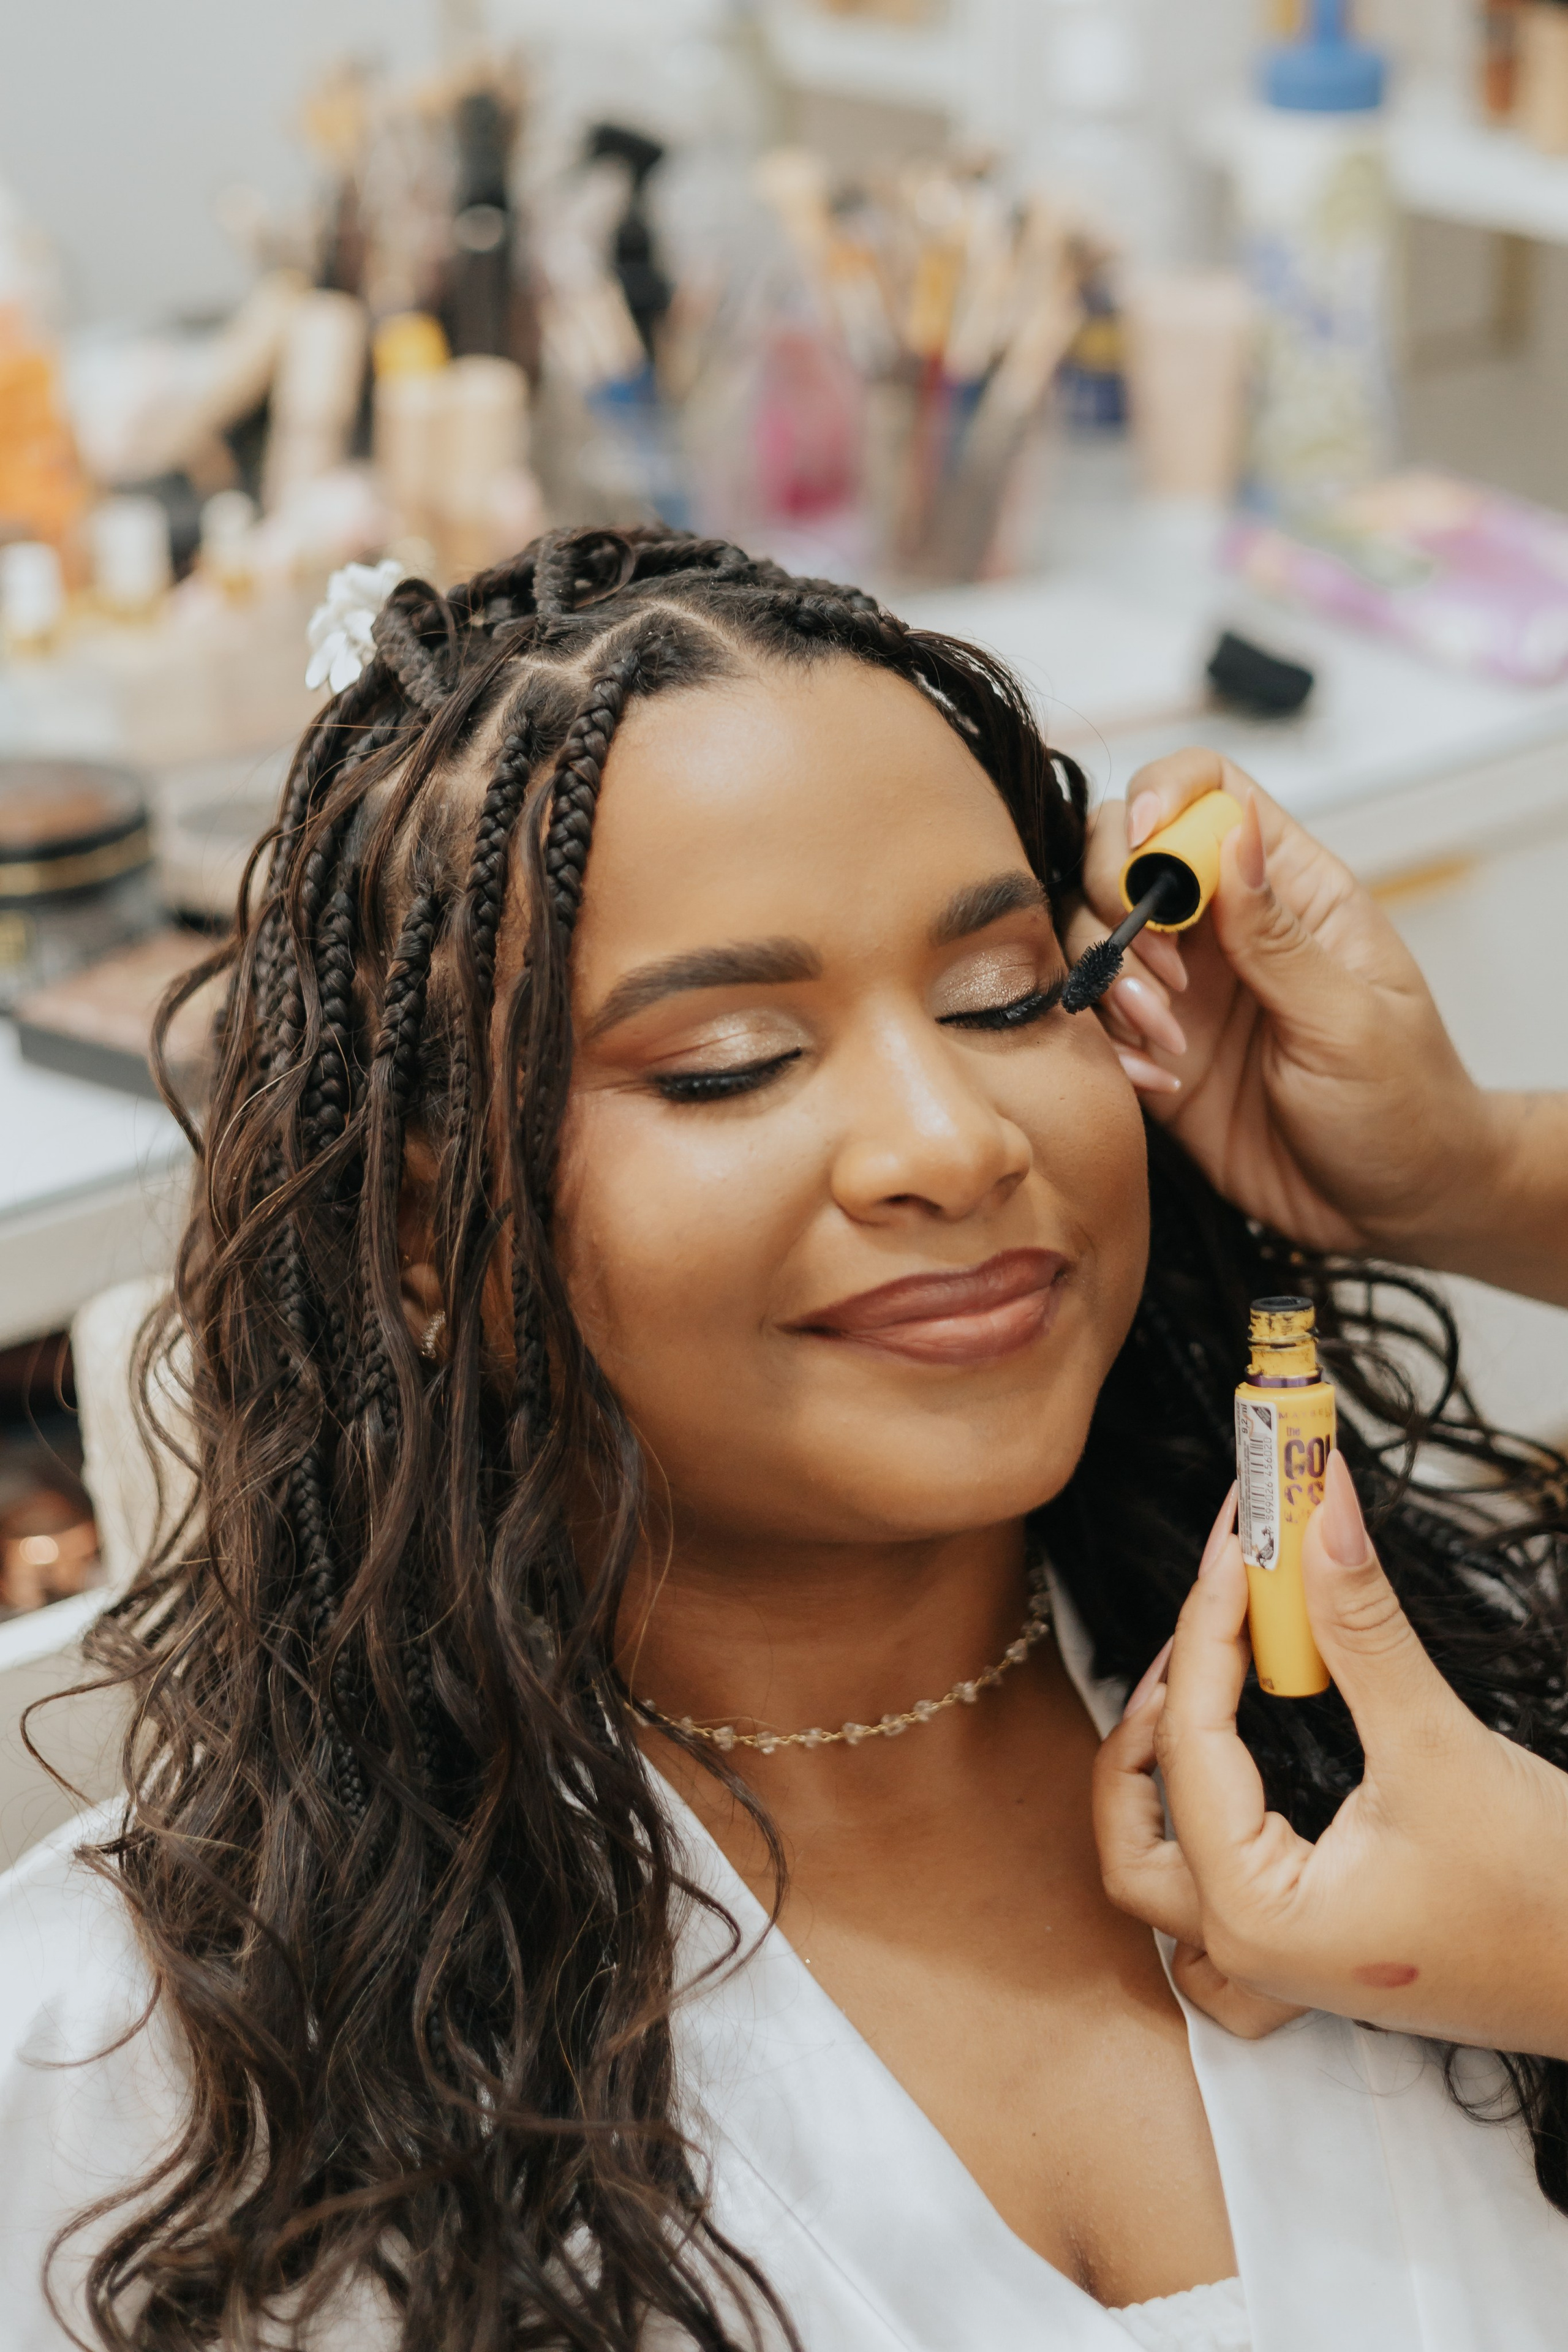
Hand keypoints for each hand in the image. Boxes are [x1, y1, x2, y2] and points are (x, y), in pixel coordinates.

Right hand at [1068, 749, 1497, 1262]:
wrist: (1391, 1207)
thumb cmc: (1402, 1104)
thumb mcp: (1349, 1019)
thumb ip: (1278, 935)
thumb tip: (1231, 834)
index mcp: (1289, 889)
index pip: (1208, 791)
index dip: (1162, 796)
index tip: (1147, 853)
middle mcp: (1224, 926)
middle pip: (1122, 851)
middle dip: (1116, 900)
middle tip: (1162, 977)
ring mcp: (1182, 986)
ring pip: (1089, 933)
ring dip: (1110, 981)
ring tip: (1164, 1041)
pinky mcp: (1152, 1050)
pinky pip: (1089, 1020)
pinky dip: (1104, 1047)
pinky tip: (1157, 1083)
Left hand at [1093, 1457, 1567, 2060]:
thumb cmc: (1546, 1898)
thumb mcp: (1440, 1746)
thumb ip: (1363, 1626)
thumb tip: (1323, 1511)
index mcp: (1256, 1913)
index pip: (1191, 1739)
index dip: (1210, 1622)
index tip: (1236, 1541)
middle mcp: (1247, 1948)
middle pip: (1135, 1818)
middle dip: (1151, 1711)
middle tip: (1205, 1620)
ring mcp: (1276, 1959)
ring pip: (1153, 1870)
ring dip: (1152, 1778)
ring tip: (1197, 1682)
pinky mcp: (1312, 1948)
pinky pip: (1207, 1907)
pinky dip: (1191, 1838)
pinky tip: (1229, 1775)